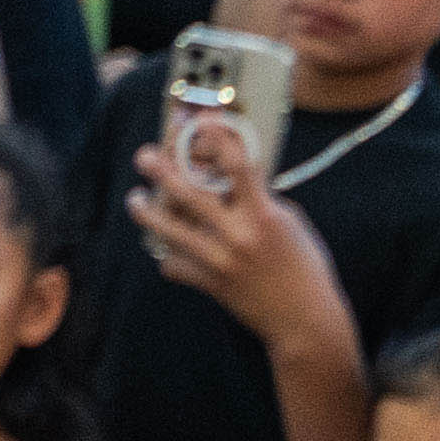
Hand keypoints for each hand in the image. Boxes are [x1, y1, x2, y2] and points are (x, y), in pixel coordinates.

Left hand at [128, 120, 326, 339]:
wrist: (304, 319)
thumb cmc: (304, 265)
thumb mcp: (290, 223)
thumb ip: (259, 201)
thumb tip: (227, 180)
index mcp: (265, 216)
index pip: (238, 167)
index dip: (219, 139)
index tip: (202, 121)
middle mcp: (238, 236)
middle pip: (191, 196)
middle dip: (163, 171)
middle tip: (143, 155)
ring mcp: (219, 262)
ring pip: (170, 232)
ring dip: (147, 213)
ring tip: (135, 199)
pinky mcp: (209, 285)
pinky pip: (175, 266)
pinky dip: (170, 257)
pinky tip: (167, 249)